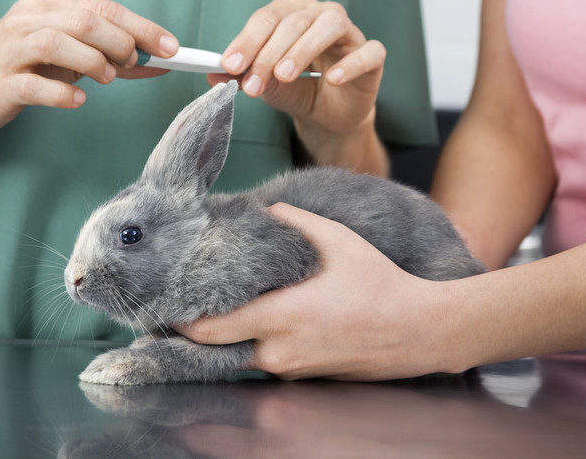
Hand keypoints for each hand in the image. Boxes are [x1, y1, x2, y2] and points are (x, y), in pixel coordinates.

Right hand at [0, 0, 177, 129]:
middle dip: (119, 43)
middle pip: (84, 21)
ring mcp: (11, 51)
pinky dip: (63, 93)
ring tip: (106, 78)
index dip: (142, 28)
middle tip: (130, 65)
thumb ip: (111, 53)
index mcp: (48, 2)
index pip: (104, 8)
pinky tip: (78, 99)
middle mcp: (28, 20)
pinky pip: (33, 85)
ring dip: (93, 62)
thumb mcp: (69, 51)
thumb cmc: (26, 63)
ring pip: (57, 44)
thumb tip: (162, 59)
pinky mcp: (0, 84)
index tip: (171, 48)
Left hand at [177, 203, 456, 380]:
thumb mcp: (339, 242)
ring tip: (218, 310)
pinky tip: (258, 323)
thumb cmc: (382, 285)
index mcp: (280, 316)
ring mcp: (292, 368)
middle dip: (195, 331)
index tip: (164, 304)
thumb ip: (296, 221)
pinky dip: (254, 345)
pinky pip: (267, 361)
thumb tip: (267, 209)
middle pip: (216, 349)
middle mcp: (279, 351)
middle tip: (178, 310)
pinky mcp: (306, 376)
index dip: (180, 319)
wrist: (421, 331)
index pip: (209, 328)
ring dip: (227, 337)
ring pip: (242, 356)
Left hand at [215, 0, 385, 137]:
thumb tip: (213, 72)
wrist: (327, 115)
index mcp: (293, 10)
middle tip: (252, 83)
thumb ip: (243, 75)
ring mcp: (351, 32)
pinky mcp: (373, 55)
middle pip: (294, 21)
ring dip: (303, 50)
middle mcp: (322, 13)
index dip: (247, 41)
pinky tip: (332, 79)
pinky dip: (350, 64)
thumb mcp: (265, 83)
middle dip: (269, 53)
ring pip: (330, 25)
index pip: (267, 17)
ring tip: (284, 76)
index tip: (230, 65)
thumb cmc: (297, 88)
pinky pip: (368, 52)